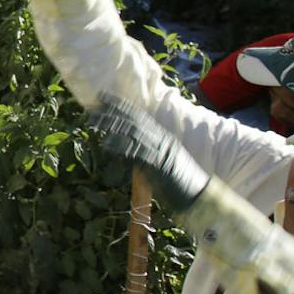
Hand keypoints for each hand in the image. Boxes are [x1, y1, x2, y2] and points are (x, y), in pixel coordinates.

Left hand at [91, 99, 210, 211]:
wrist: (200, 195)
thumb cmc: (181, 182)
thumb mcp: (163, 161)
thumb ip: (146, 153)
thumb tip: (125, 151)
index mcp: (163, 136)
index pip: (139, 116)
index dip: (121, 105)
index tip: (104, 97)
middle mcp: (162, 140)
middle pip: (133, 121)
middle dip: (112, 113)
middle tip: (92, 107)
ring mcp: (161, 151)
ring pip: (133, 133)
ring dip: (112, 126)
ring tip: (94, 121)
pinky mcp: (159, 165)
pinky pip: (137, 153)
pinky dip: (122, 148)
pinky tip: (107, 144)